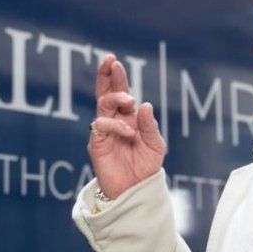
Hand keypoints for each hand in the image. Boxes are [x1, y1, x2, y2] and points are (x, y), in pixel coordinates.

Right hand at [87, 54, 165, 198]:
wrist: (136, 190)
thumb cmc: (145, 167)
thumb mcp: (155, 145)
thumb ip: (150, 126)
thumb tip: (144, 104)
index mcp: (129, 117)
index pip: (121, 92)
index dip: (116, 77)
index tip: (114, 61)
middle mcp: (115, 120)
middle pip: (105, 92)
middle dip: (106, 76)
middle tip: (110, 61)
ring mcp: (105, 131)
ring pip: (102, 105)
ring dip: (116, 98)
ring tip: (129, 101)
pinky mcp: (97, 143)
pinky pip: (101, 126)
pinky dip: (115, 124)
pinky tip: (128, 131)